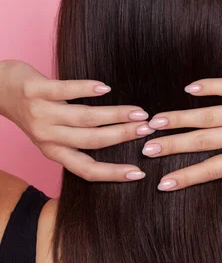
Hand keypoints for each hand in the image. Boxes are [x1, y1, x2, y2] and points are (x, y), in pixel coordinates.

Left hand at [0, 60, 154, 181]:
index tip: (139, 174)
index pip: (86, 170)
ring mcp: (40, 113)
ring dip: (114, 115)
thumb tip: (118, 142)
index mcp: (53, 151)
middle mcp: (47, 137)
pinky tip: (105, 88)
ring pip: (84, 118)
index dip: (112, 174)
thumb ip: (77, 139)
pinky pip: (65, 90)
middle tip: (148, 130)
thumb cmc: (33, 111)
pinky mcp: (35, 91)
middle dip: (123, 137)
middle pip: (91, 141)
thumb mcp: (52, 133)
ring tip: (138, 111)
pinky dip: (86, 89)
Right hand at [143, 74, 221, 189]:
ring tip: (155, 122)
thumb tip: (195, 160)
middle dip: (173, 146)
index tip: (162, 184)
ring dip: (180, 119)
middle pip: (204, 141)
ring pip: (210, 115)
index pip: (213, 169)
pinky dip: (207, 87)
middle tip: (147, 149)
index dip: (187, 178)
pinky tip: (187, 90)